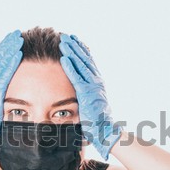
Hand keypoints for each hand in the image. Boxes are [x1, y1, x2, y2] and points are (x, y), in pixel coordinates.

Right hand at [0, 30, 22, 163]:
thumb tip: (3, 96)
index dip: (2, 50)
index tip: (10, 41)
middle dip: (6, 45)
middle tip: (15, 34)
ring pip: (0, 61)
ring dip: (9, 49)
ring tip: (18, 38)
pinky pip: (4, 72)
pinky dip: (10, 61)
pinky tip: (17, 52)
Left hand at [59, 34, 121, 159]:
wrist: (106, 132)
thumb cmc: (97, 123)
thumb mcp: (91, 106)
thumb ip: (85, 98)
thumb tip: (77, 96)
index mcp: (97, 84)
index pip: (89, 63)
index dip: (81, 51)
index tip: (74, 41)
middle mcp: (97, 82)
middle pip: (85, 60)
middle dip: (75, 47)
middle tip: (67, 36)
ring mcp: (93, 87)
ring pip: (81, 65)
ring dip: (72, 52)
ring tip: (63, 41)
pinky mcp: (87, 94)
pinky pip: (77, 77)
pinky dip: (70, 66)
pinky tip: (64, 57)